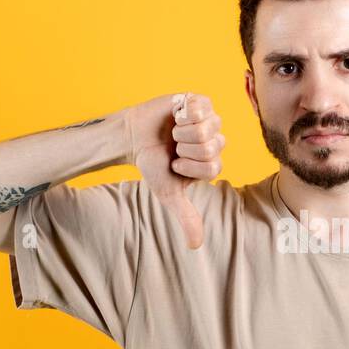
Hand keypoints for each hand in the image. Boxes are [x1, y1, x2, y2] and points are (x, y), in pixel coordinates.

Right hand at [125, 92, 224, 249]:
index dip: (190, 166)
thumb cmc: (153, 165)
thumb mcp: (169, 193)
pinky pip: (200, 107)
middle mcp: (216, 140)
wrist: (133, 139)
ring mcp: (209, 120)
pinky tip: (176, 117)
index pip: (214, 166)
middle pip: (211, 146)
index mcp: (214, 161)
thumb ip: (186, 217)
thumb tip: (195, 246)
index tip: (176, 164)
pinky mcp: (199, 101)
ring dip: (181, 132)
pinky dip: (182, 114)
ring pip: (205, 128)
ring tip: (174, 132)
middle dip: (184, 149)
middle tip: (174, 147)